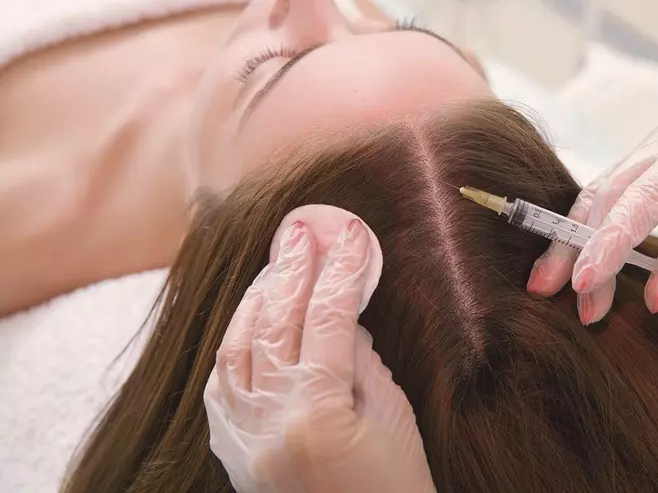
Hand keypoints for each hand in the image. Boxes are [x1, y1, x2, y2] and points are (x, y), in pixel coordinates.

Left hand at [204, 218, 435, 492]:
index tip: (350, 233)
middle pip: (274, 324)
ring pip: (235, 349)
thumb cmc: (396, 489)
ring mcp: (242, 440)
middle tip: (303, 231)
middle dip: (292, 269)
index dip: (340, 270)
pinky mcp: (233, 454)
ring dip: (257, 301)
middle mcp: (266, 424)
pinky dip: (236, 345)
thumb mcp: (393, 417)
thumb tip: (337, 315)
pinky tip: (252, 322)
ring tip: (278, 268)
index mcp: (314, 415)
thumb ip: (359, 359)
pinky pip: (220, 386)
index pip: (326, 318)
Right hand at [528, 116, 657, 323]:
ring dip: (576, 242)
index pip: (643, 196)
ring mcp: (653, 147)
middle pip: (609, 194)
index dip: (609, 240)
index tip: (585, 282)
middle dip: (581, 247)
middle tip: (562, 296)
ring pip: (599, 195)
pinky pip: (609, 197)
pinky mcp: (647, 164)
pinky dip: (592, 232)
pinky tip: (576, 261)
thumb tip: (651, 299)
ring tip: (553, 286)